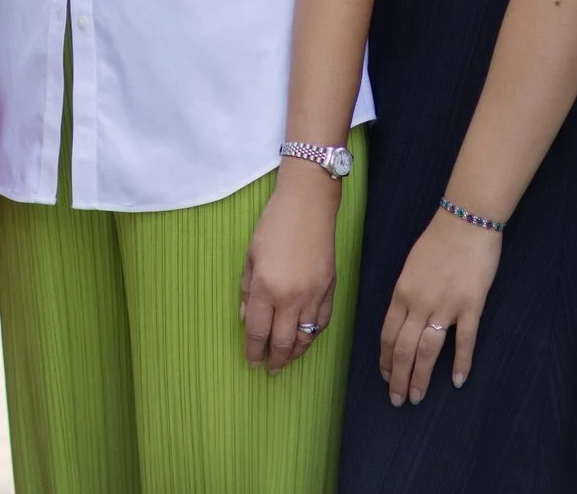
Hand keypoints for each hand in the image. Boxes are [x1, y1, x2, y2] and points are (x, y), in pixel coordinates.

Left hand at [240, 164, 340, 373]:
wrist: (308, 206)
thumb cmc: (274, 226)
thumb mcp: (250, 257)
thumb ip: (248, 292)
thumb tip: (246, 319)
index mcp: (266, 288)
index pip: (258, 332)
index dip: (253, 351)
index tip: (251, 362)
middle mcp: (291, 298)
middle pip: (282, 342)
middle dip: (275, 360)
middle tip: (270, 370)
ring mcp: (313, 295)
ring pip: (305, 337)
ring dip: (295, 353)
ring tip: (286, 360)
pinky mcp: (330, 290)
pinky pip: (322, 323)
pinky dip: (313, 335)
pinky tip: (305, 338)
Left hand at [379, 208, 501, 404]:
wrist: (466, 221)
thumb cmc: (438, 240)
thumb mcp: (411, 266)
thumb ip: (407, 294)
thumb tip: (403, 319)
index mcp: (402, 293)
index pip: (387, 335)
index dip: (385, 359)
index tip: (384, 377)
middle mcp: (419, 303)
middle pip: (403, 349)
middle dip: (398, 377)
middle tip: (398, 399)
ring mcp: (445, 306)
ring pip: (427, 351)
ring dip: (420, 377)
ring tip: (417, 397)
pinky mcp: (470, 306)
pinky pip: (464, 341)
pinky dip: (461, 363)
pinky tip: (456, 380)